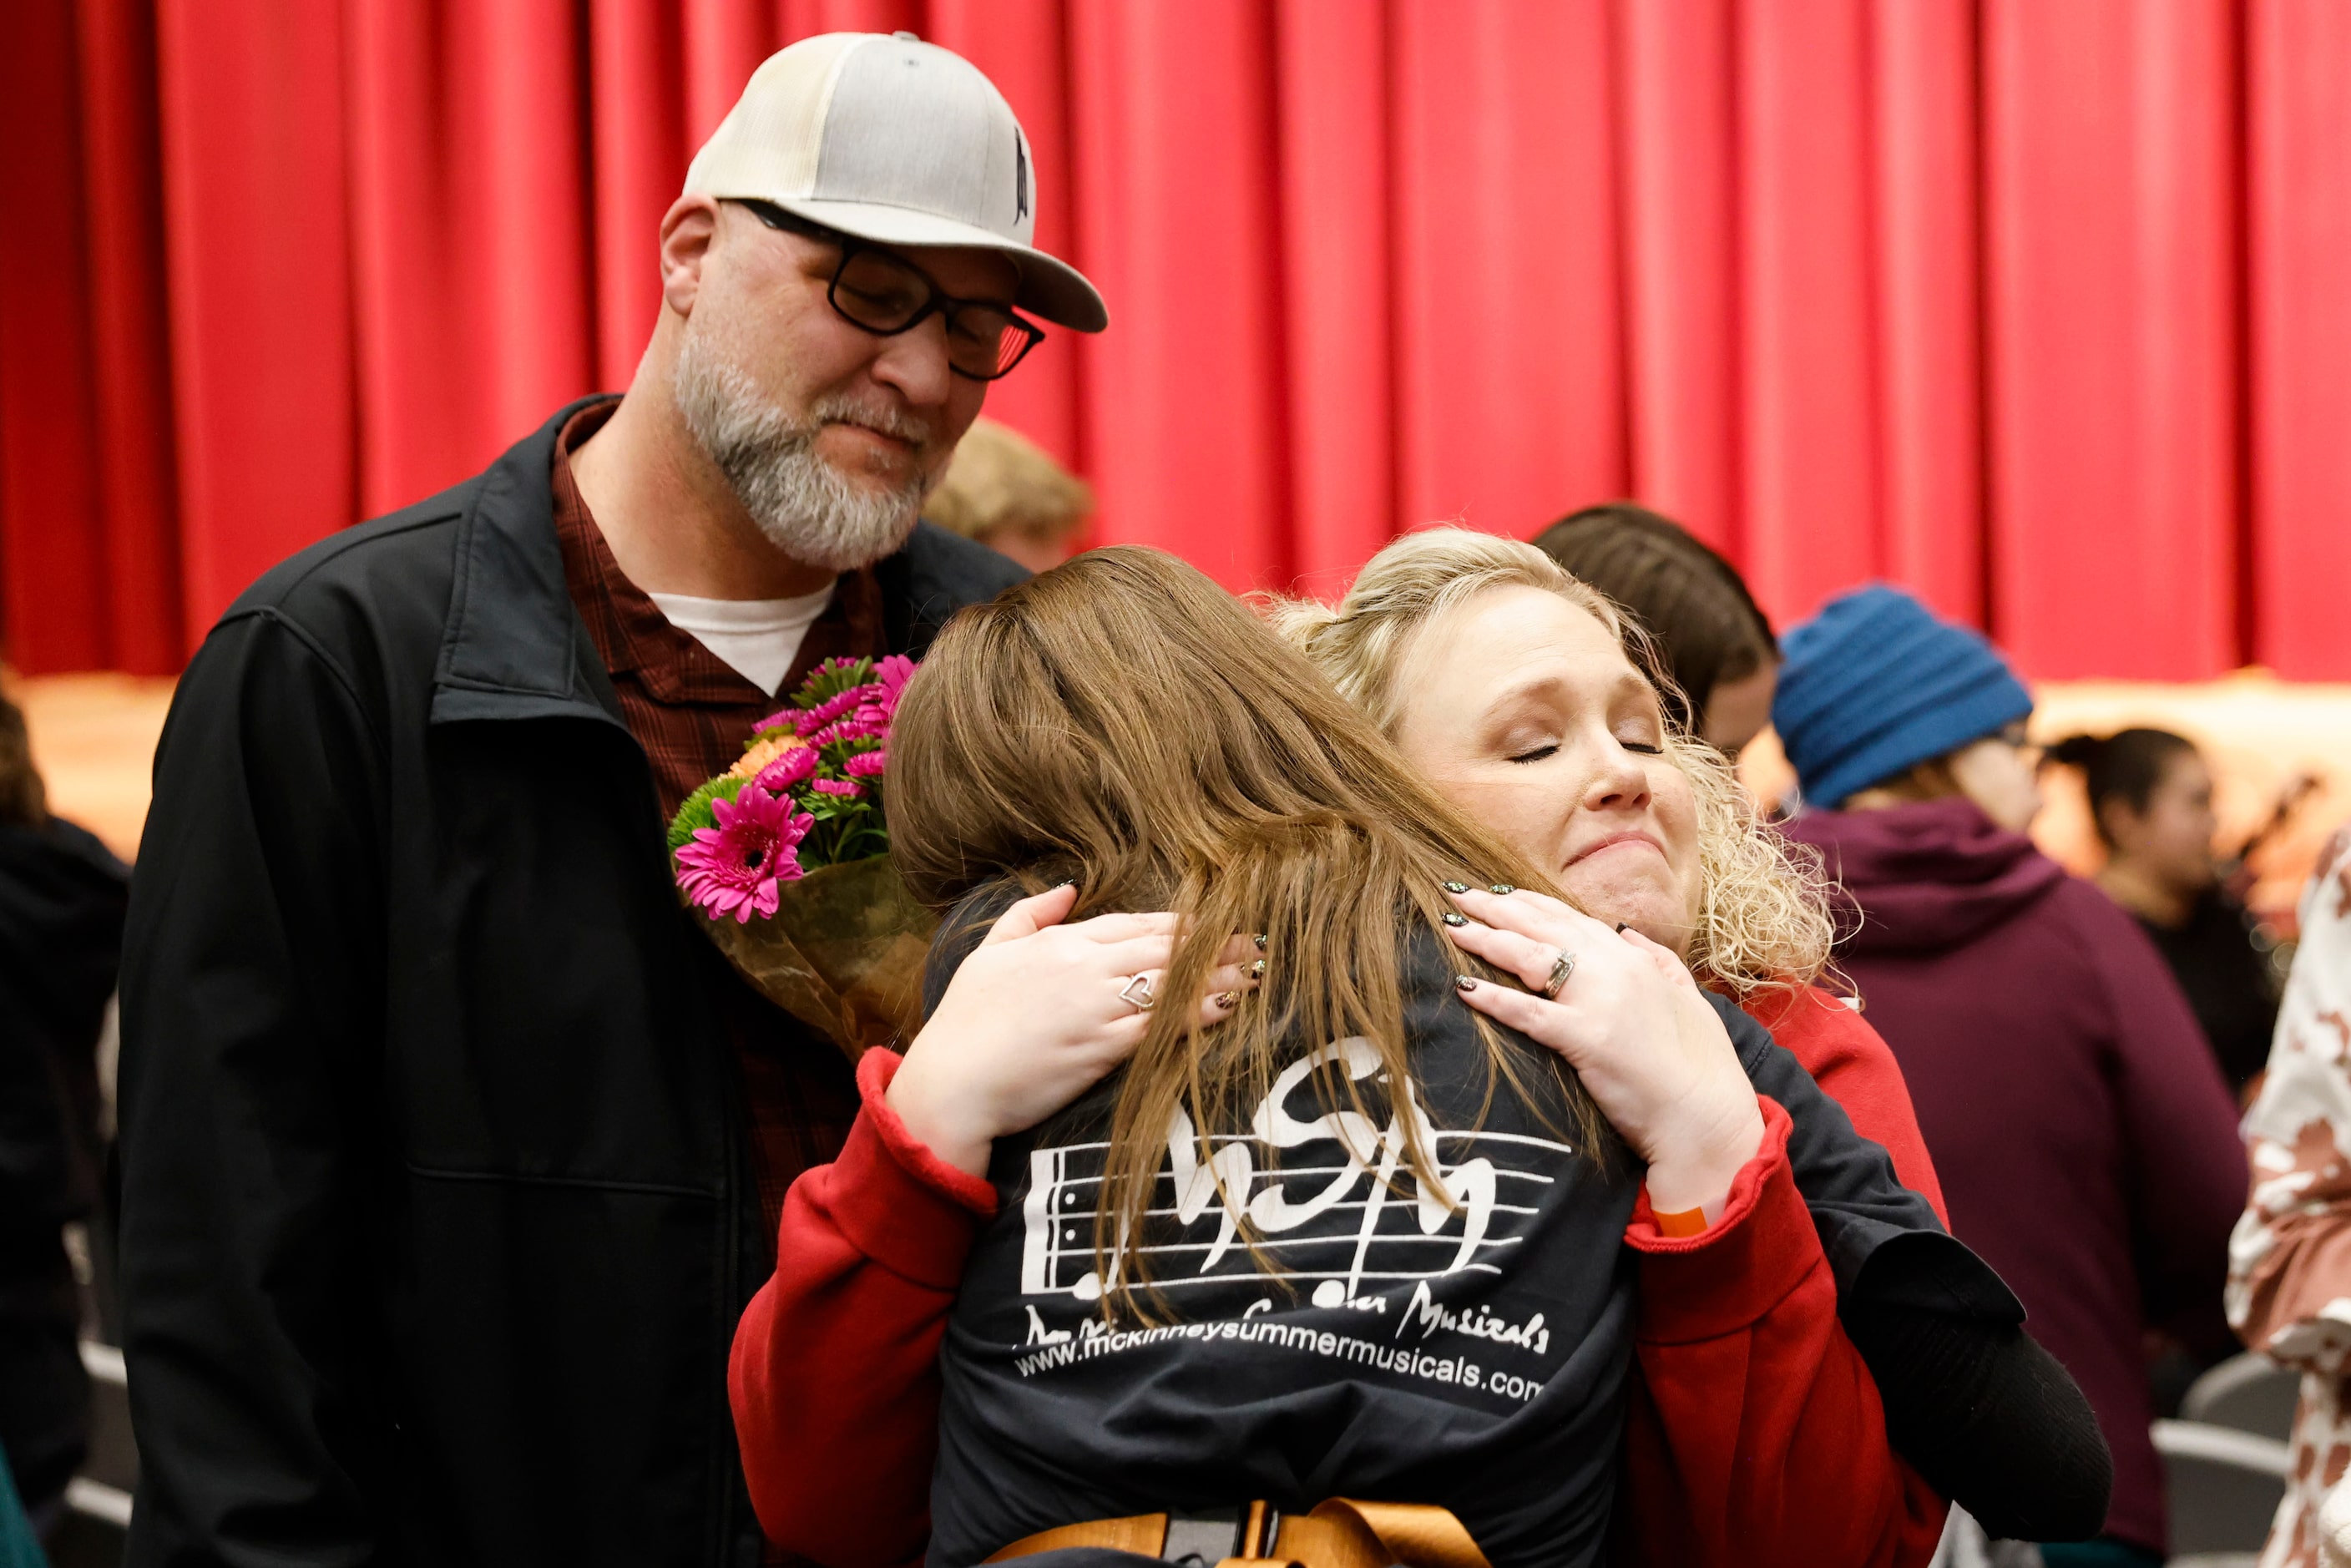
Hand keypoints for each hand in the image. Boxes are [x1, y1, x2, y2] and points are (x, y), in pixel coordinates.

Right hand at [887, 884, 1259, 1177]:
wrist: (953, 1083)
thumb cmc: (965, 1020)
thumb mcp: (989, 951)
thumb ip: (1030, 914)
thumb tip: (1068, 888)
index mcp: (1060, 942)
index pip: (1133, 924)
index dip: (1178, 924)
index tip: (1211, 923)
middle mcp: (1085, 969)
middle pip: (1162, 949)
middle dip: (1212, 944)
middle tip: (1253, 942)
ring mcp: (1096, 1008)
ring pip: (1169, 984)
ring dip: (1217, 976)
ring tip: (1254, 972)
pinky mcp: (1103, 1049)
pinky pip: (1161, 1026)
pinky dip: (1196, 1014)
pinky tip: (1225, 1007)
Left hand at [1442, 886, 1763, 1220]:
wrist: (1708, 1117)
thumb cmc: (1701, 1066)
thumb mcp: (1688, 1000)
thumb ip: (1660, 961)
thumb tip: (1628, 933)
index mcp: (1634, 959)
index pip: (1571, 918)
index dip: (1529, 902)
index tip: (1495, 891)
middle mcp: (1615, 968)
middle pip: (1542, 927)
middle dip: (1494, 906)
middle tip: (1454, 892)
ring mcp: (1599, 1001)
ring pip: (1530, 957)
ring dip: (1486, 938)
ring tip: (1452, 927)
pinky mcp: (1585, 1038)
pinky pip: (1528, 1013)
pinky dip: (1494, 998)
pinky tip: (1464, 988)